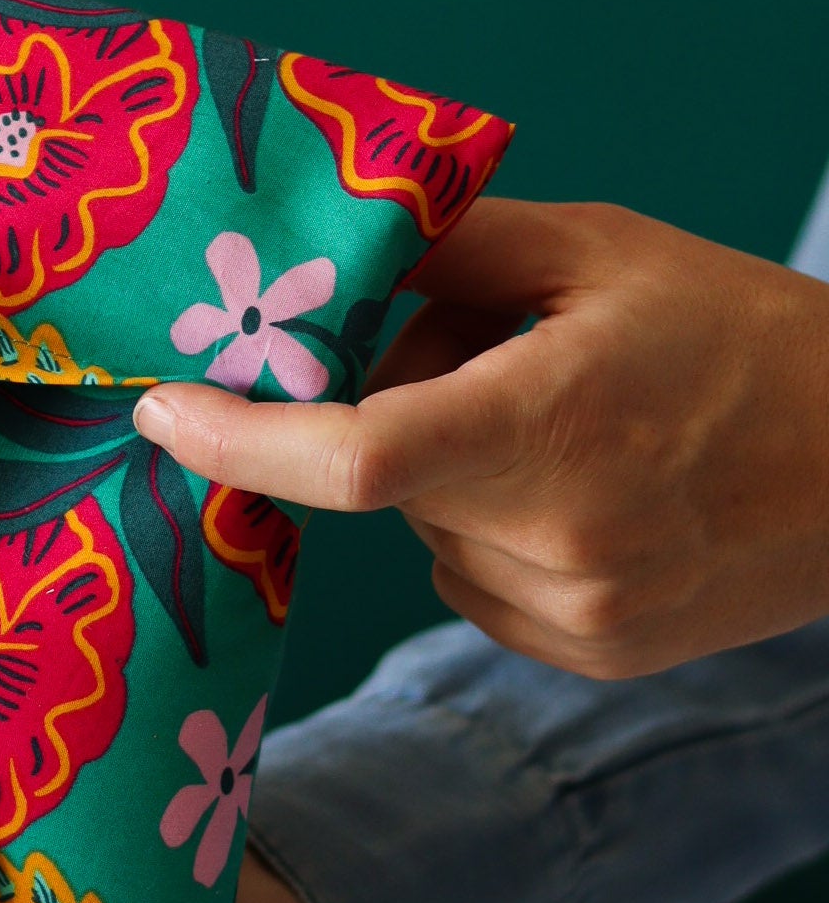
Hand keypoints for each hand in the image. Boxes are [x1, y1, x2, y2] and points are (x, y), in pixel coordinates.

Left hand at [133, 199, 828, 678]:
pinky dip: (484, 531)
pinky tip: (581, 493)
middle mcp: (557, 540)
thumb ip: (446, 251)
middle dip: (382, 416)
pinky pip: (469, 581)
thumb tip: (317, 260)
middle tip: (472, 360)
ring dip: (442, 479)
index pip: (352, 455)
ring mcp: (573, 613)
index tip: (162, 408)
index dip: (237, 439)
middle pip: (380, 482)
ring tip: (563, 428)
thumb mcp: (597, 252)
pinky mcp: (585, 651)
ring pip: (422, 533)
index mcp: (554, 424)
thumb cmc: (741, 336)